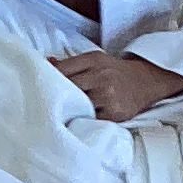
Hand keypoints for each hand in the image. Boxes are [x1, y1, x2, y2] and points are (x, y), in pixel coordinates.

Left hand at [51, 51, 182, 122]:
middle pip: (68, 88)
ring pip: (78, 106)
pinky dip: (82, 121)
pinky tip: (74, 123)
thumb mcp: (95, 60)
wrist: (147, 80)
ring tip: (56, 116)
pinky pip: (91, 120)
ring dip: (67, 112)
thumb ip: (70, 64)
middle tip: (40, 106)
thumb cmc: (115, 71)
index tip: (35, 89)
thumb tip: (45, 63)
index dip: (47, 81)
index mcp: (93, 60)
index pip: (62, 71)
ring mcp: (108, 96)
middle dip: (54, 97)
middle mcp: (101, 76)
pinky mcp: (115, 113)